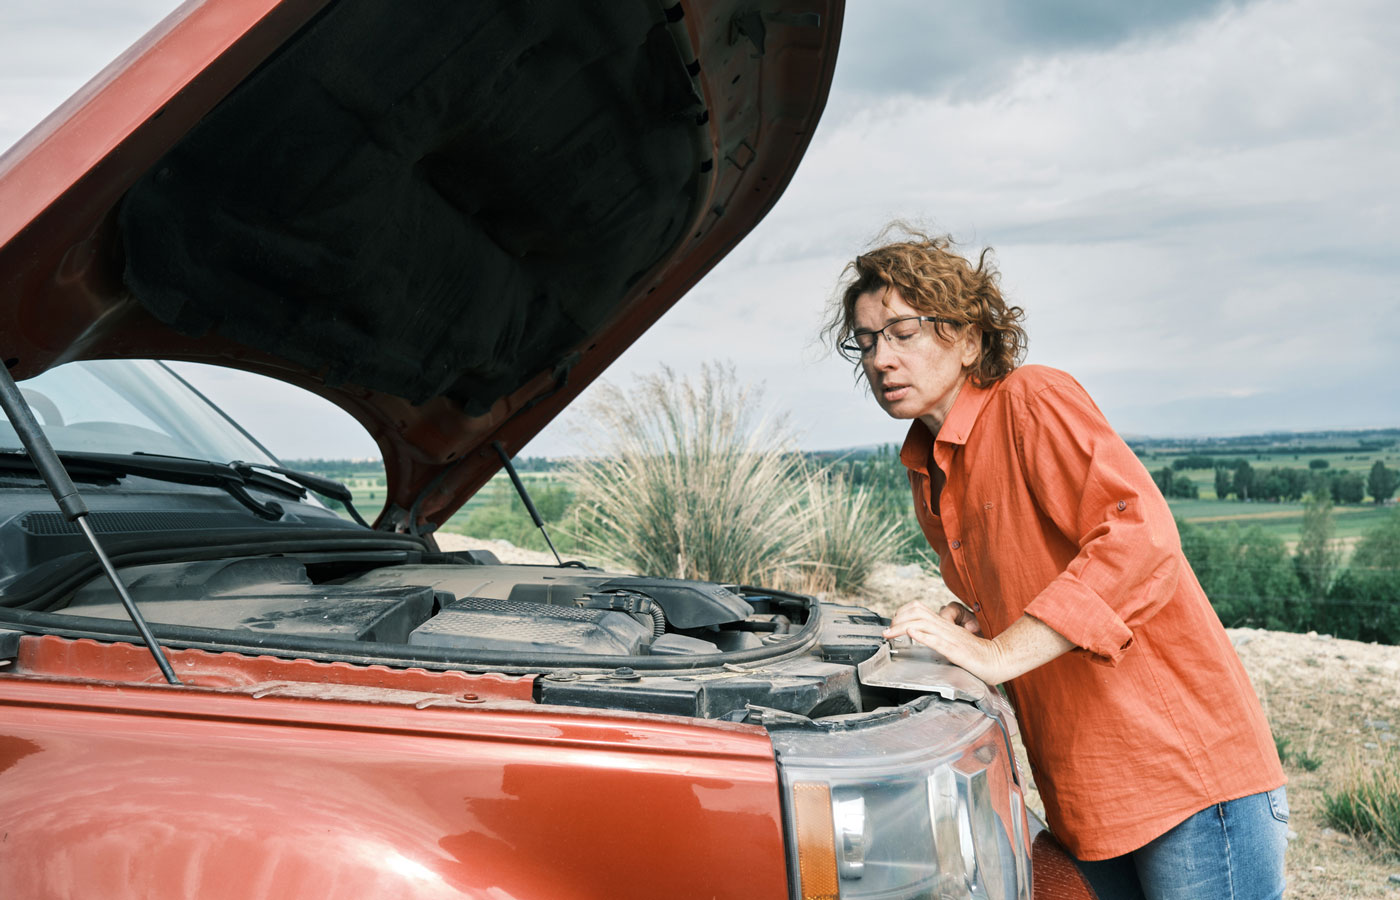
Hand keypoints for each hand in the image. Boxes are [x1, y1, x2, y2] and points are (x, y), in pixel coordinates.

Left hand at [884, 601, 1005, 683]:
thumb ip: (939, 633)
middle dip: (897, 620)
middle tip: (887, 632)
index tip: (892, 624)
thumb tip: (919, 631)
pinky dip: (923, 635)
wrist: (997, 660)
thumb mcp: (953, 638)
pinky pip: (938, 640)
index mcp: (944, 624)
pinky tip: (912, 633)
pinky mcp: (956, 651)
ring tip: (890, 633)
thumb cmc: (976, 652)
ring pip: (923, 624)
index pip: (919, 608)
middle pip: (917, 613)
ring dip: (902, 627)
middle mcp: (946, 627)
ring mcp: (951, 638)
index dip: (902, 612)